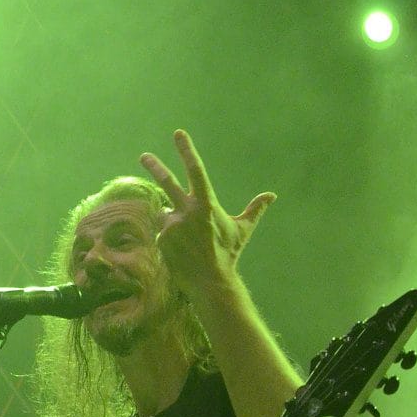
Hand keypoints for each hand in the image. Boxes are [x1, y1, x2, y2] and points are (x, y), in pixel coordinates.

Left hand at [140, 130, 274, 300]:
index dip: (187, 151)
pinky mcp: (162, 239)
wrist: (211, 282)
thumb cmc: (228, 254)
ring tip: (188, 241)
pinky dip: (170, 238)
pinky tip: (181, 251)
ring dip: (174, 223)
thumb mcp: (243, 230)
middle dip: (155, 167)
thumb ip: (254, 210)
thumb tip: (272, 196)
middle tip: (144, 156)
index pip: (195, 171)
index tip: (178, 134)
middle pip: (167, 183)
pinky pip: (163, 233)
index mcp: (206, 204)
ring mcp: (172, 225)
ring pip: (167, 215)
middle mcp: (187, 211)